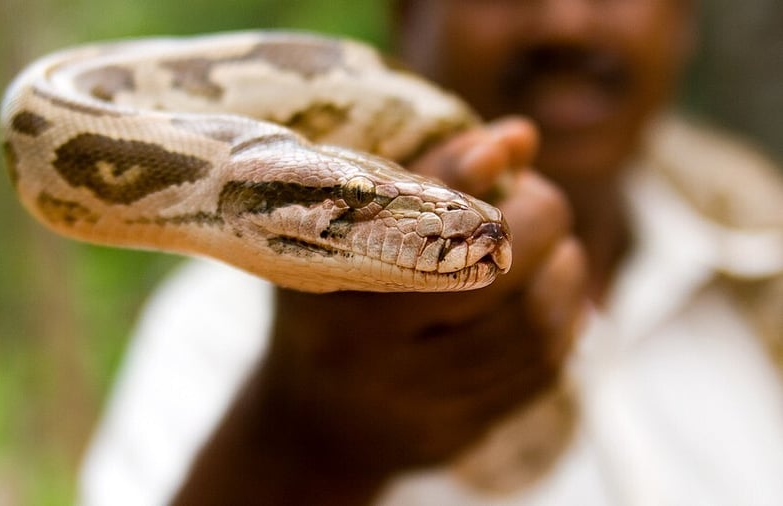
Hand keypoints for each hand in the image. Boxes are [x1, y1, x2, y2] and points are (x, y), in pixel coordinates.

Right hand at [174, 117, 587, 504]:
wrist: (310, 425)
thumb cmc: (329, 311)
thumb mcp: (346, 240)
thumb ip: (427, 179)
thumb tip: (521, 137)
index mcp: (338, 296)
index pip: (429, 225)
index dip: (484, 183)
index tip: (510, 153)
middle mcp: (373, 358)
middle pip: (494, 278)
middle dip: (540, 225)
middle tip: (541, 203)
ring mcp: (416, 406)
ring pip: (529, 330)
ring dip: (565, 277)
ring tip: (560, 250)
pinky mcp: (453, 437)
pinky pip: (535, 376)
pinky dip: (563, 327)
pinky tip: (559, 302)